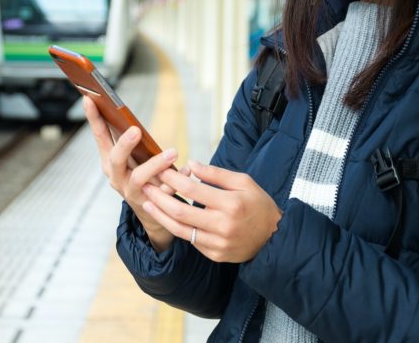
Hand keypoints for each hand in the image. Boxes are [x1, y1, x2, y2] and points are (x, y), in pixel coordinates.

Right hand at [82, 96, 180, 251]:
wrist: (152, 214)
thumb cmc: (143, 177)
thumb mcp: (132, 158)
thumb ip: (129, 140)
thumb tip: (126, 112)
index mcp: (109, 161)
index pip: (100, 136)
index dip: (93, 118)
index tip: (88, 98)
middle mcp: (116, 176)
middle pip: (115, 160)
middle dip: (124, 145)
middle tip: (135, 130)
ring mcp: (131, 192)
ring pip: (138, 178)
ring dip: (155, 164)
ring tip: (173, 153)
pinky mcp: (150, 205)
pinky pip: (164, 191)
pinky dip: (176, 179)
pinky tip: (187, 169)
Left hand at [141, 160, 281, 262]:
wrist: (274, 238)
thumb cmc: (258, 204)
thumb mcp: (244, 182)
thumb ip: (216, 174)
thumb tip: (191, 164)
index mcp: (231, 204)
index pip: (192, 189)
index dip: (173, 178)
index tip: (160, 169)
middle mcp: (223, 226)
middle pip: (180, 211)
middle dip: (159, 197)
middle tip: (145, 185)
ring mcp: (218, 243)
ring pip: (180, 230)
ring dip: (160, 215)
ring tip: (147, 203)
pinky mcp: (215, 255)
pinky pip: (190, 240)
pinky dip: (176, 228)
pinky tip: (166, 217)